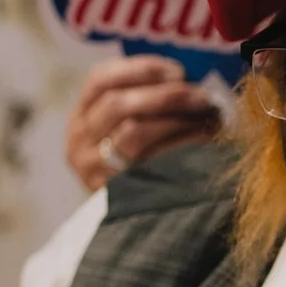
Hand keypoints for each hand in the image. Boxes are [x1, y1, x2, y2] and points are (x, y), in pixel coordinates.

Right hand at [65, 55, 220, 190]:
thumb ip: (143, 96)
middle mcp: (78, 140)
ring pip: (134, 131)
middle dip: (165, 94)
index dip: (139, 68)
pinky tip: (205, 137)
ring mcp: (93, 168)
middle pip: (118, 104)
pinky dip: (182, 143)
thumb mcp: (124, 125)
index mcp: (80, 114)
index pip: (100, 79)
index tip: (176, 69)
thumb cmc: (136, 156)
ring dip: (176, 118)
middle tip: (200, 93)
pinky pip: (152, 160)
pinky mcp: (114, 190)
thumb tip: (187, 74)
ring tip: (207, 113)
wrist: (127, 218)